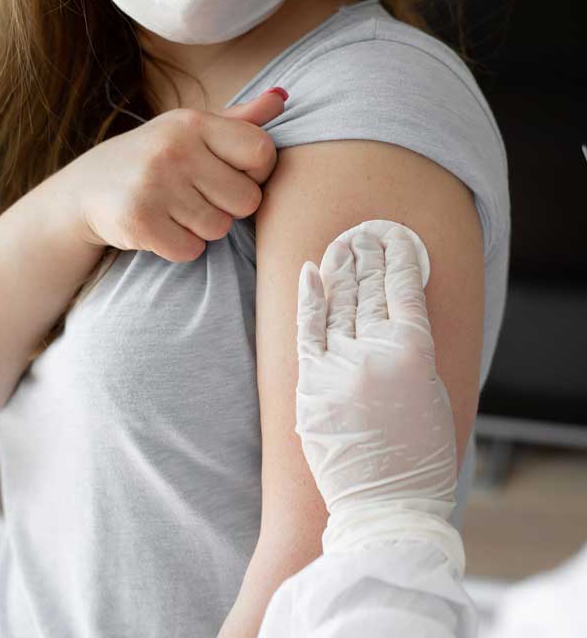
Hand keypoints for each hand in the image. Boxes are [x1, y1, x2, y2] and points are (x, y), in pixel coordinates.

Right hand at [70, 90, 285, 262]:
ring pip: (219, 229)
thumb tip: (283, 97)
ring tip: (176, 210)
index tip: (235, 174)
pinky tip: (161, 227)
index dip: (257, 172)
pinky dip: (180, 246)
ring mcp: (154, 185)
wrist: (86, 190)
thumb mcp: (191, 131)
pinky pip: (191, 250)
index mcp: (192, 122)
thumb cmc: (154, 158)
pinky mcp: (139, 221)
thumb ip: (239, 120)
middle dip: (229, 206)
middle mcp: (174, 149)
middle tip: (198, 196)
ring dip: (203, 228)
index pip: (262, 151)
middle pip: (246, 199)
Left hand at [295, 220, 457, 518]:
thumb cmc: (418, 457)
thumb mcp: (431, 394)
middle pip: (369, 292)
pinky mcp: (310, 383)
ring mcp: (338, 366)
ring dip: (341, 270)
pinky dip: (309, 298)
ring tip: (343, 245)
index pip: (404, 291)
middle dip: (368, 258)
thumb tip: (392, 313)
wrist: (384, 506)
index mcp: (415, 354)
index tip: (393, 238)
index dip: (398, 259)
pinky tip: (310, 271)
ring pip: (339, 305)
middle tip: (364, 233)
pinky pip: (307, 329)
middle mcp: (374, 353)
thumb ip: (411, 350)